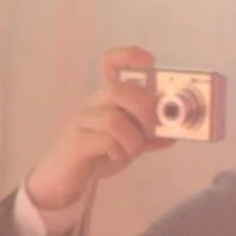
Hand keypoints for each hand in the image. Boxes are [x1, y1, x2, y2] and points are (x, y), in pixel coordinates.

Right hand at [22, 47, 162, 219]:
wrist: (62, 179)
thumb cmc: (95, 156)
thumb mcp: (127, 145)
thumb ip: (147, 137)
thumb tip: (173, 135)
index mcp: (106, 98)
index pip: (110, 63)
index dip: (129, 56)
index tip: (150, 61)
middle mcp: (93, 103)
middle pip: (118, 89)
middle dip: (143, 107)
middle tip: (153, 127)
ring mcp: (82, 121)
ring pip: (114, 118)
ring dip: (133, 139)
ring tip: (132, 152)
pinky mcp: (76, 142)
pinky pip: (105, 140)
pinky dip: (119, 152)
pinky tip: (116, 158)